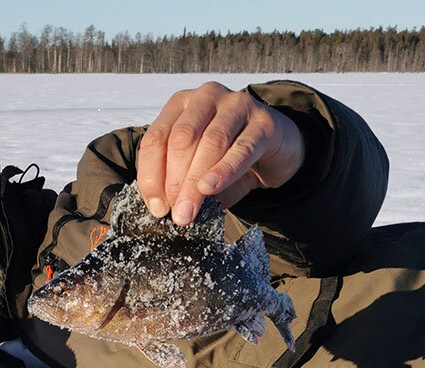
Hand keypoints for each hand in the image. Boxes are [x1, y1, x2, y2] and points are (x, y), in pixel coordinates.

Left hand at [136, 82, 304, 224]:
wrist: (274, 150)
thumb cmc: (226, 159)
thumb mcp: (195, 167)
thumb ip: (177, 180)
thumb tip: (162, 208)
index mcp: (180, 104)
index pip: (155, 138)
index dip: (151, 175)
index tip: (157, 208)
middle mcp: (206, 96)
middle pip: (182, 139)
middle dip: (174, 181)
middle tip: (176, 215)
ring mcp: (237, 104)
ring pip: (210, 142)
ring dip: (196, 183)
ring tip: (189, 212)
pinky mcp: (264, 121)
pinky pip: (242, 148)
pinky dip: (225, 171)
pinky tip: (212, 188)